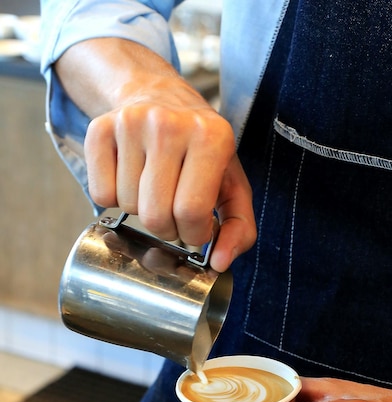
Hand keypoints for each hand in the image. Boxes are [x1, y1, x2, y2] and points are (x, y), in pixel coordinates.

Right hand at [57, 39, 255, 271]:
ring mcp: (130, 123)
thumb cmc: (200, 150)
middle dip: (166, 229)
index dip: (194, 233)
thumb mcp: (232, 184)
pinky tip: (130, 177)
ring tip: (154, 187)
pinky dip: (114, 198)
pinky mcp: (98, 129)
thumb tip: (220, 263)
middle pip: (155, 215)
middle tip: (174, 213)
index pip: (192, 212)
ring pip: (127, 206)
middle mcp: (169, 124)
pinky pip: (99, 193)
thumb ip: (239, 228)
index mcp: (212, 137)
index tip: (197, 225)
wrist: (159, 95)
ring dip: (141, 211)